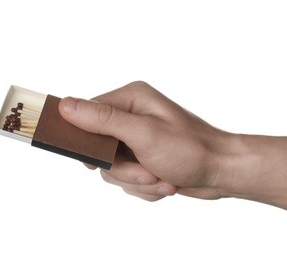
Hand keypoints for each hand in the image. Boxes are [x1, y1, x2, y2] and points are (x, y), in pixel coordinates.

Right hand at [58, 81, 235, 200]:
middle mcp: (131, 116)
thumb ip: (103, 120)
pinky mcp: (142, 158)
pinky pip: (127, 179)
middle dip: (123, 169)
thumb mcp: (144, 134)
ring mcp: (136, 140)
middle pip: (99, 148)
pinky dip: (144, 187)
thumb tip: (66, 106)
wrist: (221, 172)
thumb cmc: (190, 149)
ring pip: (112, 169)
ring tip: (162, 179)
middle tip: (147, 173)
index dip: (86, 140)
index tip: (96, 160)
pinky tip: (165, 183)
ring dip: (137, 180)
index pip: (87, 114)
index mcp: (131, 99)